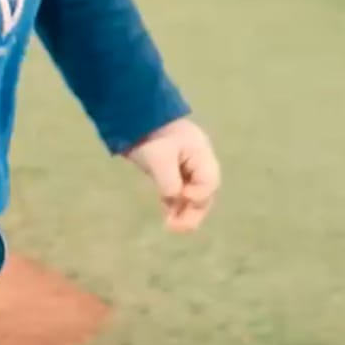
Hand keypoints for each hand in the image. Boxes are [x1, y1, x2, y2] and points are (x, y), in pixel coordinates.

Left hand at [125, 117, 219, 232]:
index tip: (180, 196)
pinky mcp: (173, 170)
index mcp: (201, 154)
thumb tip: (174, 199)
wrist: (135, 117)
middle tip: (178, 228)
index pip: (208, 182)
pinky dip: (175, 204)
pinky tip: (168, 216)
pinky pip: (180, 191)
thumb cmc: (150, 134)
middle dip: (193, 211)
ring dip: (184, 211)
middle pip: (204, 192)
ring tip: (172, 227)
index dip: (197, 195)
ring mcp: (187, 166)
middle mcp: (198, 161)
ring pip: (192, 194)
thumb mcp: (159, 157)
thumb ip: (169, 181)